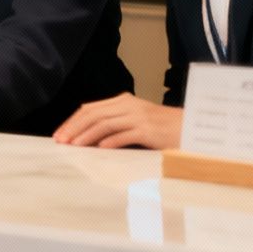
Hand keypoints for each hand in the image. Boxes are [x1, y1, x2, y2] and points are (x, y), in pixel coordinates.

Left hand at [52, 93, 182, 149]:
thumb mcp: (136, 122)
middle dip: (74, 128)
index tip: (60, 134)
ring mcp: (139, 117)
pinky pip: (125, 135)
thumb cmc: (163, 129)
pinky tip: (99, 149)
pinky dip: (110, 141)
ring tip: (74, 146)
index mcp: (123, 101)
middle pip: (94, 114)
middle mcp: (129, 106)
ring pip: (105, 124)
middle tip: (61, 141)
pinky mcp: (148, 130)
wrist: (192, 128)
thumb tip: (90, 139)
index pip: (90, 109)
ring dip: (87, 135)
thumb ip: (115, 125)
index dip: (73, 121)